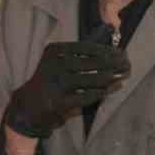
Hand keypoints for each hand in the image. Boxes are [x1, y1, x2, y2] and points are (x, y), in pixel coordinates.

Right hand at [4, 26, 129, 137]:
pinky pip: (85, 97)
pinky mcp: (58, 103)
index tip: (121, 53)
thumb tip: (112, 52)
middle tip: (127, 64)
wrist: (28, 107)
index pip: (85, 47)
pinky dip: (101, 93)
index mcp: (54, 51)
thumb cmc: (51, 81)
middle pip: (89, 62)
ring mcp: (55, 84)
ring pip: (89, 79)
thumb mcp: (58, 63)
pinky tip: (111, 89)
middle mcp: (53, 65)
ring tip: (123, 75)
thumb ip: (80, 56)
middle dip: (112, 63)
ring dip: (109, 78)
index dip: (106, 50)